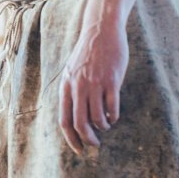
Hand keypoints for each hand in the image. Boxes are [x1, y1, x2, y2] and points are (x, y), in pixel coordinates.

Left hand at [58, 20, 128, 154]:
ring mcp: (95, 84)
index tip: (78, 148)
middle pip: (80, 123)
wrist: (101, 31)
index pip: (64, 120)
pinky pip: (112, 107)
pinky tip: (114, 115)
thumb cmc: (88, 52)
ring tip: (106, 125)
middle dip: (88, 139)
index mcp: (66, 85)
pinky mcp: (111, 80)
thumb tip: (75, 113)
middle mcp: (78, 87)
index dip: (71, 138)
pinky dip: (113, 116)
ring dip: (103, 127)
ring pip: (98, 118)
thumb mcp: (72, 70)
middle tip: (94, 144)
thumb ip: (72, 90)